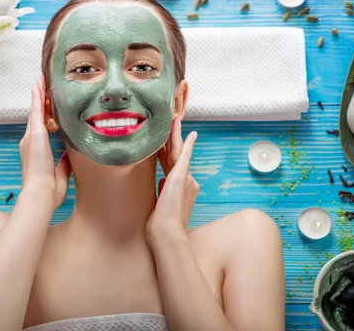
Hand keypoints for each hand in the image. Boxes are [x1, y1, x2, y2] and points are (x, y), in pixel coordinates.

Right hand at [19, 75, 71, 210]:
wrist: (41, 195)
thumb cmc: (49, 191)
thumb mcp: (60, 173)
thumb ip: (64, 162)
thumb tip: (69, 154)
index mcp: (35, 152)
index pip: (40, 129)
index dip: (43, 116)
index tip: (46, 107)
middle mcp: (30, 142)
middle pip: (36, 116)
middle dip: (39, 101)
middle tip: (41, 86)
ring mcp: (31, 137)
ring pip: (35, 110)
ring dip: (38, 95)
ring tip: (40, 81)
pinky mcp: (35, 134)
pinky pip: (36, 110)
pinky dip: (37, 97)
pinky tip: (39, 86)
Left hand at [147, 119, 198, 244]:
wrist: (166, 232)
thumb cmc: (161, 224)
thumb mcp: (161, 203)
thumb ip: (164, 190)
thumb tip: (162, 181)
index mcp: (180, 188)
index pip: (171, 166)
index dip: (166, 153)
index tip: (163, 143)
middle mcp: (187, 182)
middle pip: (176, 156)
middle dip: (172, 140)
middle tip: (171, 124)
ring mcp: (185, 179)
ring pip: (179, 151)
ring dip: (177, 136)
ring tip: (175, 121)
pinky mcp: (181, 177)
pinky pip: (186, 156)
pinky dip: (189, 145)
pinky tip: (192, 134)